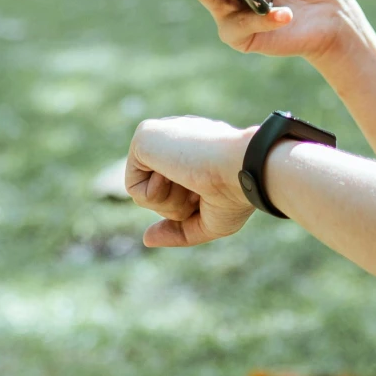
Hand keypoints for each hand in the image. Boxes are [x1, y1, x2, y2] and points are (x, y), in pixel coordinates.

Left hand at [126, 114, 255, 247]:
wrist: (242, 169)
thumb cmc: (236, 194)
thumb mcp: (210, 222)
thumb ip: (178, 230)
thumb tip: (146, 239)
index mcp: (199, 149)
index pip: (178, 188)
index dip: (188, 207)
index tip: (210, 198)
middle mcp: (180, 140)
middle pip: (161, 193)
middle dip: (179, 206)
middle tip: (201, 192)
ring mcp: (163, 136)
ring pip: (146, 192)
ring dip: (169, 202)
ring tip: (190, 183)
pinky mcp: (144, 136)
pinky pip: (133, 185)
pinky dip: (154, 195)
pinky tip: (173, 175)